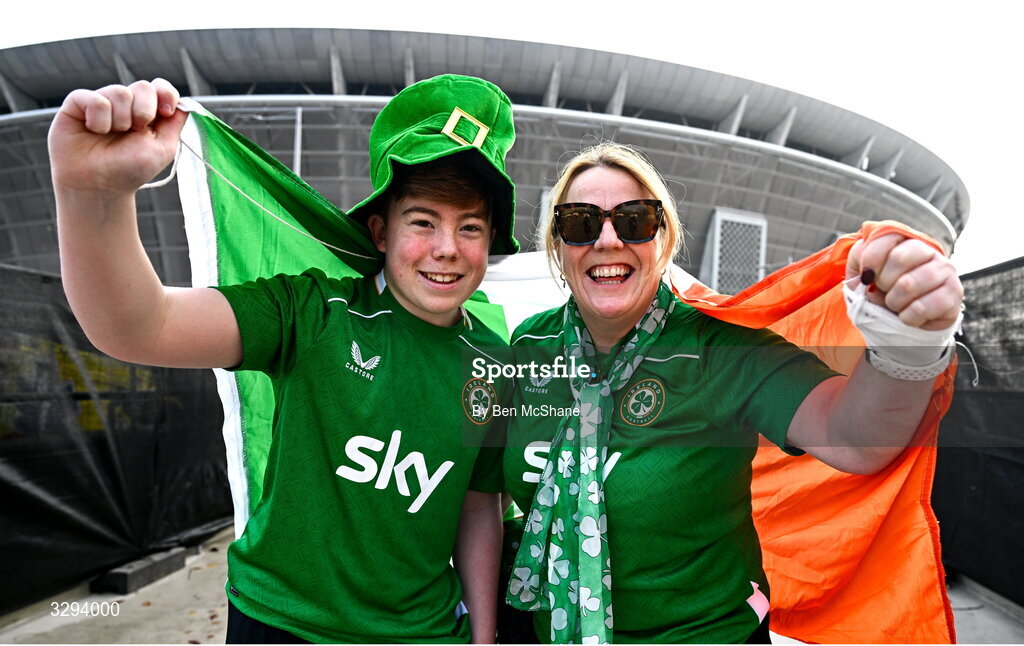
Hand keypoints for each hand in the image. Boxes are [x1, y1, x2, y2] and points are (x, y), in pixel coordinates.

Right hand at [48, 78, 185, 194]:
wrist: (99, 186)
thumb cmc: (130, 170)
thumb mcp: (163, 147)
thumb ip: (176, 122)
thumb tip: (187, 102)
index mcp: (146, 112)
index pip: (160, 87)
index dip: (166, 93)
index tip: (166, 112)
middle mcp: (124, 104)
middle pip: (143, 86)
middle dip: (144, 111)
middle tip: (135, 131)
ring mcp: (101, 101)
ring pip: (120, 92)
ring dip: (121, 120)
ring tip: (112, 136)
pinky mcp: (77, 104)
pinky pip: (95, 99)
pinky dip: (99, 119)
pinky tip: (94, 131)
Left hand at [846, 232, 962, 330]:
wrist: (906, 319)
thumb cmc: (883, 292)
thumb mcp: (863, 274)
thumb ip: (858, 261)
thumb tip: (864, 273)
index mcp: (905, 241)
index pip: (886, 237)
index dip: (870, 259)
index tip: (867, 276)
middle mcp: (929, 251)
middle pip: (899, 258)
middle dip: (883, 282)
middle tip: (885, 291)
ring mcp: (945, 270)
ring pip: (909, 284)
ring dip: (894, 302)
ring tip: (896, 305)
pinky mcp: (954, 294)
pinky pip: (922, 307)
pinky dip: (908, 317)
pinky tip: (910, 315)